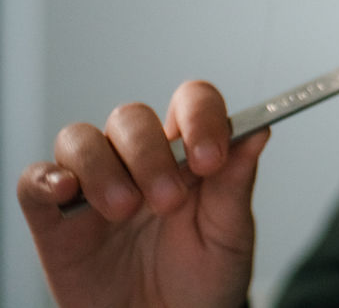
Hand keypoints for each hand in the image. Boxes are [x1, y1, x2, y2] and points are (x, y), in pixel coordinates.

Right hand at [16, 80, 269, 307]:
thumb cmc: (203, 281)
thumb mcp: (229, 236)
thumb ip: (236, 184)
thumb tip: (259, 130)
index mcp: (187, 155)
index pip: (191, 102)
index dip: (199, 117)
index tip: (210, 158)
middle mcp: (138, 161)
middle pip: (131, 117)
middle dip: (151, 153)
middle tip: (169, 202)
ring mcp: (94, 187)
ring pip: (79, 138)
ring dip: (103, 168)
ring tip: (125, 210)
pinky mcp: (55, 221)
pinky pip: (35, 182)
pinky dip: (45, 178)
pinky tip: (67, 191)